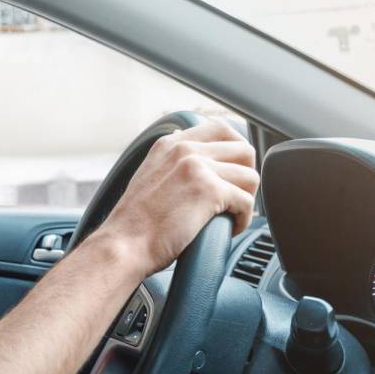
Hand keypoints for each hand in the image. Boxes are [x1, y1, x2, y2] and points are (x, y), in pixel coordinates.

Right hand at [99, 118, 258, 277]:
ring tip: (229, 216)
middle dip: (246, 176)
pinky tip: (227, 229)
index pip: (221, 128)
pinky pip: (247, 202)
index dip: (236, 151)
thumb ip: (172, 162)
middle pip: (243, 150)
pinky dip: (242, 220)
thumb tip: (198, 160)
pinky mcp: (210, 191)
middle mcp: (184, 149)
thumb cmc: (135, 223)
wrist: (124, 245)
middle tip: (235, 197)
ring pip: (250, 177)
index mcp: (170, 144)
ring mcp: (198, 167)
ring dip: (246, 200)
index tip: (234, 171)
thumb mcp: (149, 177)